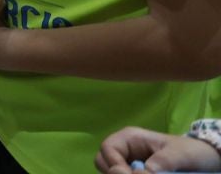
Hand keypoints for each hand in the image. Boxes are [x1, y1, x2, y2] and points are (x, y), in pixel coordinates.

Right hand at [99, 129, 220, 173]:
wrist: (204, 159)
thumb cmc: (191, 151)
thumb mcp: (180, 154)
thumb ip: (162, 161)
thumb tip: (141, 173)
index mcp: (131, 138)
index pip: (107, 149)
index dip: (114, 164)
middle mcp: (126, 150)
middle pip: (103, 161)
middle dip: (114, 173)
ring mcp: (130, 162)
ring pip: (111, 172)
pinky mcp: (136, 173)